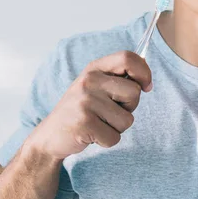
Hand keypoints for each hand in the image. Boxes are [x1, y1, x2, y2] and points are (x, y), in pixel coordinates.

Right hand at [26, 50, 152, 160]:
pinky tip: (91, 134)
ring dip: (117, 127)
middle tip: (108, 112)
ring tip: (97, 123)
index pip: (128, 58)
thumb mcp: (95, 87)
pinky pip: (115, 137)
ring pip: (127, 120)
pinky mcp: (84, 123)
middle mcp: (89, 81)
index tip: (146, 86)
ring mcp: (85, 101)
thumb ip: (117, 79)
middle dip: (129, 108)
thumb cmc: (81, 110)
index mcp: (94, 69)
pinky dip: (107, 140)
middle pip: (134, 93)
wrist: (50, 135)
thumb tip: (146, 81)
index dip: (144, 72)